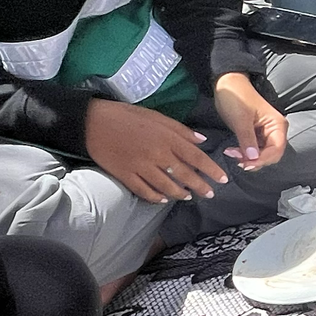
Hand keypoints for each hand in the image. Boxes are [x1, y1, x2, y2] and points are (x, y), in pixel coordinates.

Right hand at [84, 98, 229, 203]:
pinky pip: (144, 191)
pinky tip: (164, 199)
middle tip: (210, 194)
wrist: (92, 121)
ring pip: (166, 187)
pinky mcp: (125, 175)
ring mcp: (140, 167)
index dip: (211, 170)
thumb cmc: (126, 116)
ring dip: (180, 193)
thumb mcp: (156, 116)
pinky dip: (156, 197)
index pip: (196, 157)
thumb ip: (180, 130)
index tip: (223, 179)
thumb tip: (202, 141)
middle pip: (184, 175)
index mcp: (167, 138)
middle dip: (200, 186)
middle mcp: (156, 155)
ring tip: (188, 197)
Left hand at [213, 72, 288, 169]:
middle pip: (271, 155)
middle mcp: (276, 131)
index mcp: (277, 125)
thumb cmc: (236, 97)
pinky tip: (234, 151)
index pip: (276, 150)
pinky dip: (246, 154)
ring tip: (232, 153)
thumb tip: (253, 158)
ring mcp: (268, 133)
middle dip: (255, 160)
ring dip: (249, 158)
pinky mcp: (258, 135)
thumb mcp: (240, 119)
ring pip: (263, 155)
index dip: (261, 160)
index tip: (244, 163)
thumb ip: (247, 139)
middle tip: (235, 158)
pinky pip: (256, 150)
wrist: (228, 84)